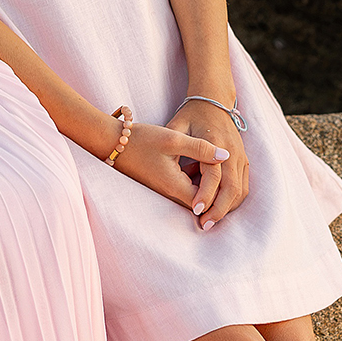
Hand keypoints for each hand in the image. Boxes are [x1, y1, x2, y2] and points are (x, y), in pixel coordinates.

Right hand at [102, 119, 235, 227]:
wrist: (111, 142)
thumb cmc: (141, 139)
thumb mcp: (173, 139)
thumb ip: (201, 148)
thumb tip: (226, 156)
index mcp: (175, 186)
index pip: (208, 200)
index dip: (222, 190)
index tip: (229, 172)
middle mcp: (170, 194)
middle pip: (203, 201)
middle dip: (217, 190)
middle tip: (229, 171)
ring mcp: (164, 191)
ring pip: (194, 195)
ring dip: (206, 184)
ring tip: (216, 165)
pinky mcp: (161, 185)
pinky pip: (185, 189)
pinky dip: (195, 180)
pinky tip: (198, 163)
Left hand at [168, 99, 249, 229]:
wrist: (213, 99)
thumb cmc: (191, 114)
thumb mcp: (178, 125)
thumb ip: (180, 146)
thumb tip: (183, 170)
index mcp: (215, 143)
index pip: (214, 176)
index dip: (205, 195)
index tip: (195, 210)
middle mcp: (232, 152)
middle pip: (232, 188)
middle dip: (219, 210)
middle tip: (204, 225)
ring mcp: (240, 156)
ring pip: (241, 190)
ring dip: (228, 208)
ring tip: (211, 220)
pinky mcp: (243, 160)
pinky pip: (244, 186)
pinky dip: (234, 200)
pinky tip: (219, 208)